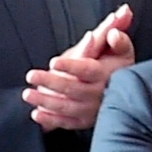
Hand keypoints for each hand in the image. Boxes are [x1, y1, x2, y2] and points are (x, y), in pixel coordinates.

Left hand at [27, 6, 139, 129]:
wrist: (124, 95)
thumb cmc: (119, 69)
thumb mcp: (123, 52)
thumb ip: (118, 39)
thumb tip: (115, 28)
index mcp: (107, 75)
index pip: (88, 71)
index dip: (72, 67)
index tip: (54, 62)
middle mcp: (99, 94)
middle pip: (74, 89)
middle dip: (52, 83)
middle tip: (31, 75)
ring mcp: (90, 109)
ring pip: (67, 108)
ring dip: (46, 102)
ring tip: (28, 94)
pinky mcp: (83, 120)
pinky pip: (66, 122)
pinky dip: (51, 121)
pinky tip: (36, 115)